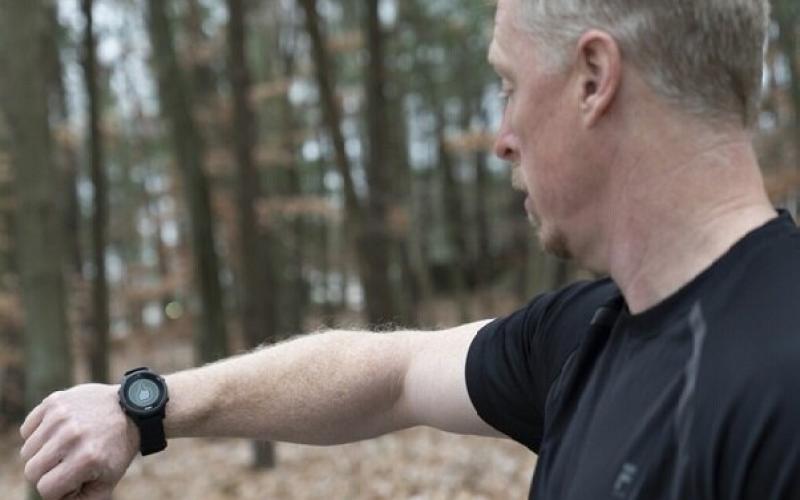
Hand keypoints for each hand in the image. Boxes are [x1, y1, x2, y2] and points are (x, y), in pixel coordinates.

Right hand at [19, 384, 139, 499]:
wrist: (131, 408)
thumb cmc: (117, 448)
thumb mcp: (108, 480)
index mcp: (87, 458)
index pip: (45, 489)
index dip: (57, 490)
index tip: (73, 480)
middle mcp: (72, 435)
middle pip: (31, 471)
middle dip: (46, 474)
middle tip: (66, 464)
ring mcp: (61, 416)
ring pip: (27, 451)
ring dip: (42, 454)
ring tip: (66, 447)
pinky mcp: (54, 401)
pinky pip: (26, 429)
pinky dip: (37, 434)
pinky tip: (59, 432)